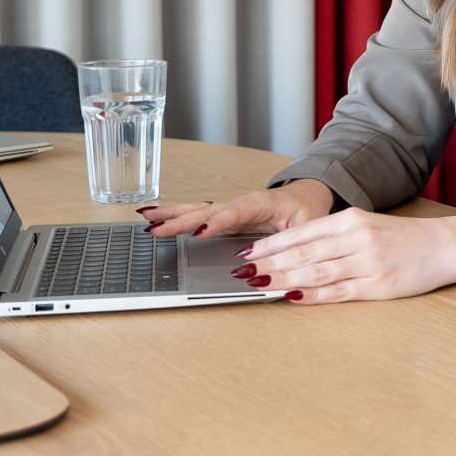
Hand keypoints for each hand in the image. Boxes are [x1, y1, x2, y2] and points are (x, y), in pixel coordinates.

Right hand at [139, 179, 335, 240]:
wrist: (304, 195)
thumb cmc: (307, 210)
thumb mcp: (308, 226)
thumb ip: (291, 242)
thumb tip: (268, 261)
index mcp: (263, 203)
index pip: (237, 212)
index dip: (218, 222)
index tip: (199, 232)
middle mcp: (240, 203)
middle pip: (208, 211)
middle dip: (181, 220)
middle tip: (156, 229)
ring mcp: (229, 209)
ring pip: (197, 210)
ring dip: (171, 215)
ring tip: (146, 218)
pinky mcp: (223, 216)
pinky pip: (196, 214)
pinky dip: (175, 215)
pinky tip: (154, 217)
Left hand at [234, 209, 455, 303]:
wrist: (444, 246)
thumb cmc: (402, 237)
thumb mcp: (367, 224)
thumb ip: (334, 235)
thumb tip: (294, 250)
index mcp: (352, 220)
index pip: (303, 232)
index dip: (272, 245)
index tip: (248, 253)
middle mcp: (357, 239)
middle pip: (304, 253)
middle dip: (270, 264)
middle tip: (243, 273)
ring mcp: (367, 263)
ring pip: (316, 273)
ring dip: (284, 280)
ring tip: (260, 286)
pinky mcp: (377, 286)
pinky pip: (337, 293)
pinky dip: (312, 296)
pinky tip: (293, 298)